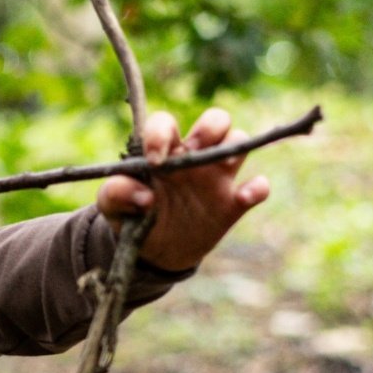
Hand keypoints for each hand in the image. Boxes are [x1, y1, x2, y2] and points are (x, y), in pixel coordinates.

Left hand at [97, 108, 269, 271]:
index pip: (166, 123)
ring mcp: (217, 178)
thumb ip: (115, 194)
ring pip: (239, 141)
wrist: (155, 253)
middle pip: (216, 120)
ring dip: (234, 145)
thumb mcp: (113, 208)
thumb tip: (143, 195)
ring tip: (222, 165)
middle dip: (209, 127)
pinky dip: (257, 188)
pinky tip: (243, 197)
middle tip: (195, 150)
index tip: (154, 160)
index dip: (160, 133)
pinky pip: (259, 187)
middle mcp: (194, 157)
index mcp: (163, 153)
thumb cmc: (133, 218)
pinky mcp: (233, 203)